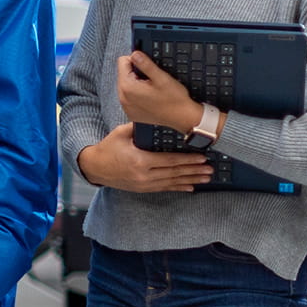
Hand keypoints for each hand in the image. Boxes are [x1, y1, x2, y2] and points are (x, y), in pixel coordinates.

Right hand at [75, 123, 213, 193]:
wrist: (95, 167)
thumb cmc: (108, 148)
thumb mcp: (121, 133)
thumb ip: (139, 128)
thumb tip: (156, 118)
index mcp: (140, 160)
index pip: (170, 161)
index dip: (188, 160)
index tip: (202, 157)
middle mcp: (144, 175)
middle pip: (174, 173)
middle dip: (194, 170)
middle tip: (211, 168)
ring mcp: (144, 184)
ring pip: (172, 182)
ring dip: (191, 179)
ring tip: (206, 178)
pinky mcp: (143, 188)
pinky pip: (164, 188)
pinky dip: (179, 187)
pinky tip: (190, 187)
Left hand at [116, 51, 200, 132]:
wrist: (183, 118)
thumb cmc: (174, 99)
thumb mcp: (161, 77)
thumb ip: (145, 64)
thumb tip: (135, 53)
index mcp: (128, 87)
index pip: (122, 62)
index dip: (136, 60)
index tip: (147, 65)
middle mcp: (123, 98)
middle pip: (123, 74)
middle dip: (136, 73)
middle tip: (152, 79)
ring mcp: (126, 107)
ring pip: (127, 86)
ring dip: (137, 84)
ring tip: (152, 89)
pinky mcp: (131, 113)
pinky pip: (130, 98)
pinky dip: (138, 95)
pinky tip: (150, 97)